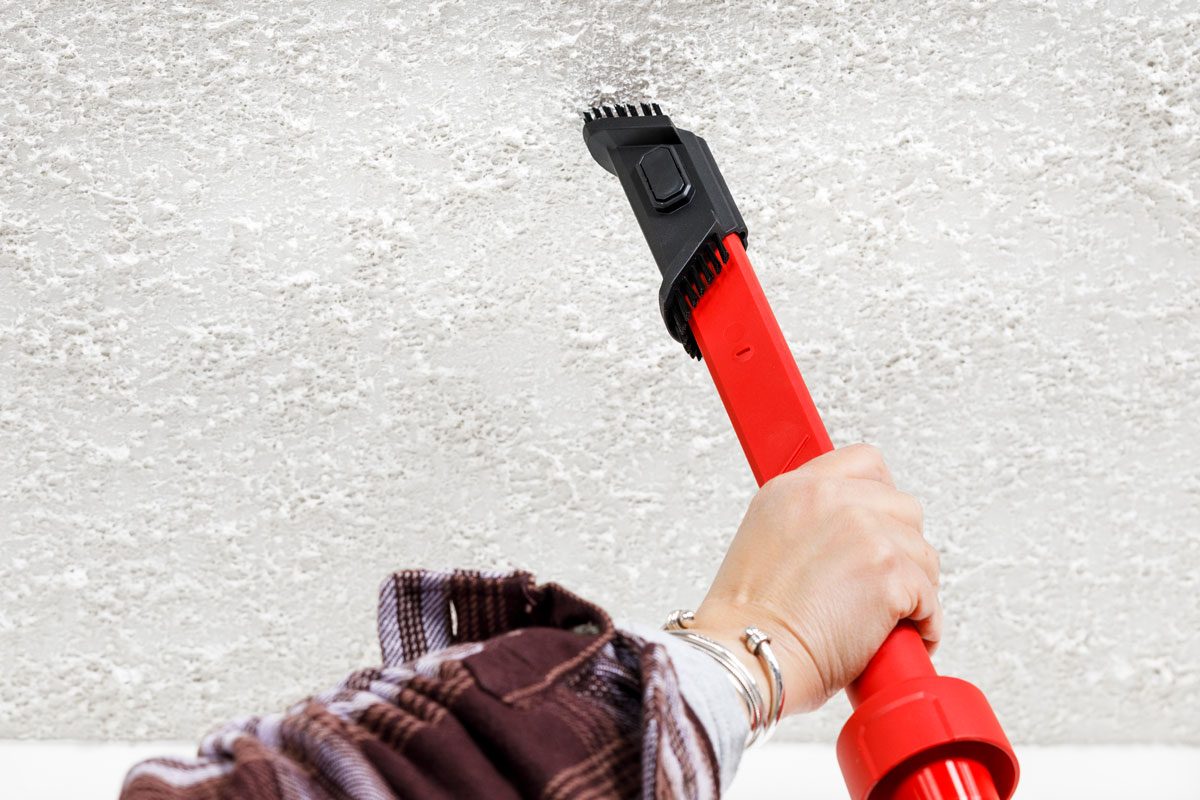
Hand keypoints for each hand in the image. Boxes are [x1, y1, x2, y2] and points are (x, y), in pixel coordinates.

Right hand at [687, 444, 940, 715]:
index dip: (880, 499)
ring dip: (914, 587)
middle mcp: (832, 499)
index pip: (865, 464)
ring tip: (888, 617)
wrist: (745, 654)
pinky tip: (897, 636)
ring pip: (923, 553)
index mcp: (796, 489)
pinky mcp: (890, 572)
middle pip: (903, 507)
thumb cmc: (746, 622)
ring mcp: (865, 532)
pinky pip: (931, 597)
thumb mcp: (764, 543)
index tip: (881, 526)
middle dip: (901, 548)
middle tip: (882, 582)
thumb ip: (808, 525)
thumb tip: (848, 543)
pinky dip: (923, 623)